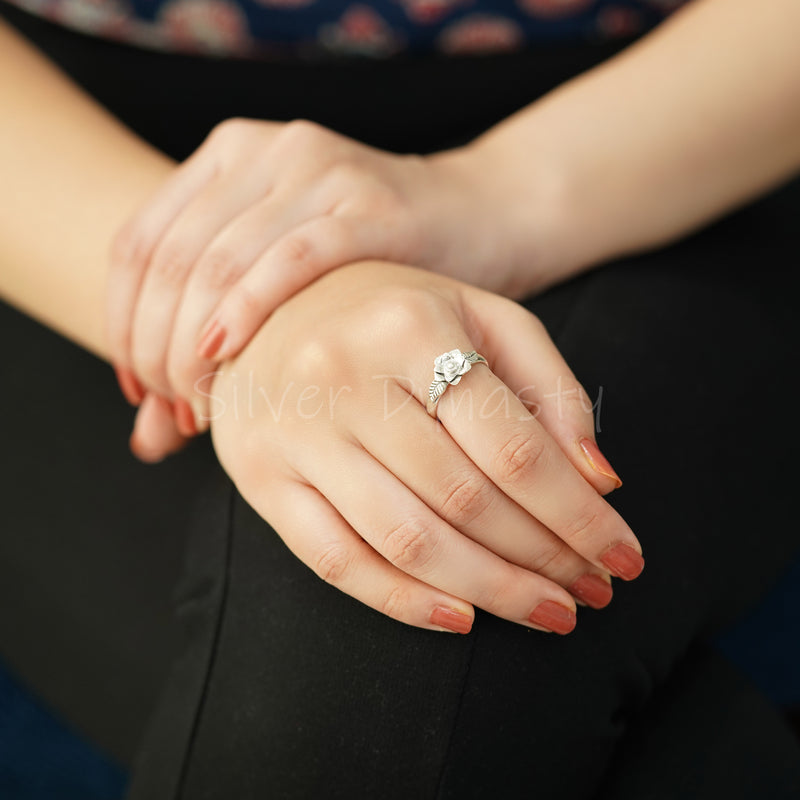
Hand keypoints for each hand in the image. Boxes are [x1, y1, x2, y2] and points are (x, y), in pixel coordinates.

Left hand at [105, 117, 553, 446]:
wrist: (477, 219)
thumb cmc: (374, 265)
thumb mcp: (283, 292)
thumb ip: (209, 351)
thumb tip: (147, 440)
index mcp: (227, 158)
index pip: (137, 245)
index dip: (122, 327)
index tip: (139, 394)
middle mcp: (264, 152)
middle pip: (170, 259)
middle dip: (156, 349)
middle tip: (175, 412)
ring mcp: (315, 171)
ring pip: (218, 263)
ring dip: (193, 346)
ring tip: (202, 407)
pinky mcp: (366, 206)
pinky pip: (289, 260)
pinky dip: (247, 313)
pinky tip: (226, 359)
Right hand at [208, 261, 638, 633]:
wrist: (272, 310)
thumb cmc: (393, 314)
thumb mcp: (480, 318)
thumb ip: (548, 388)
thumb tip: (601, 479)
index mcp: (412, 327)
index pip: (515, 447)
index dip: (579, 515)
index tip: (624, 556)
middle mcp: (346, 378)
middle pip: (465, 500)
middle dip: (544, 560)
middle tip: (594, 591)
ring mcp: (298, 433)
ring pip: (406, 539)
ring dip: (490, 591)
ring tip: (548, 612)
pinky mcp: (263, 477)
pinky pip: (336, 559)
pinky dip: (403, 601)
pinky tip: (461, 619)